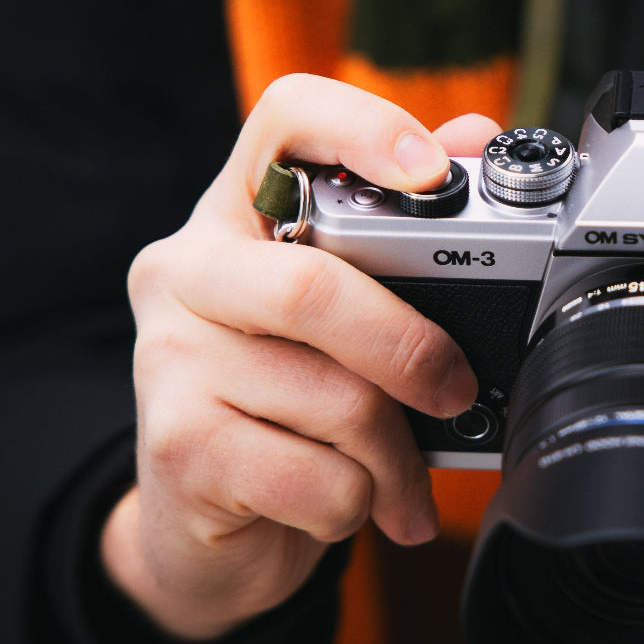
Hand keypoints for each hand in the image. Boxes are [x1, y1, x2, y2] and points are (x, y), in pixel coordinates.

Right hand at [103, 74, 500, 640]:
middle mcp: (189, 270)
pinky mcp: (176, 446)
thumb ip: (400, 234)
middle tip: (454, 391)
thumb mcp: (342, 316)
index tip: (431, 173)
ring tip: (398, 477)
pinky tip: (347, 504)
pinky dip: (359, 502)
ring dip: (395, 456)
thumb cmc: (289, 403)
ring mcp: (170, 357)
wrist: (206, 522)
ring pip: (336, 400)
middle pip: (314, 287)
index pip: (286, 120)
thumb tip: (473, 135)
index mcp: (240, 217)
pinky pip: (317, 478)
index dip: (364, 129)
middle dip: (411, 351)